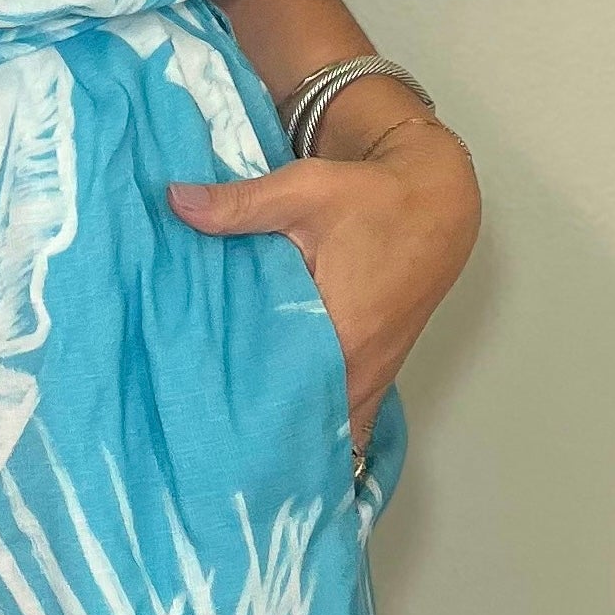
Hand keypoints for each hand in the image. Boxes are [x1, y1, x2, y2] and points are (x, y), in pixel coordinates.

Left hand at [168, 116, 480, 452]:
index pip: (278, 394)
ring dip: (284, 420)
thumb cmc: (374, 200)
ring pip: (322, 421)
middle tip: (200, 422)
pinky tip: (274, 406)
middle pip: (299, 418)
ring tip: (229, 421)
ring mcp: (373, 376)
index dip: (237, 407)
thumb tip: (175, 202)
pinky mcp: (378, 371)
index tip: (194, 413)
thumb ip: (239, 205)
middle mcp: (359, 370)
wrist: (439, 205)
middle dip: (254, 422)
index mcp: (340, 336)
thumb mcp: (302, 192)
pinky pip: (342, 411)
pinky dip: (311, 412)